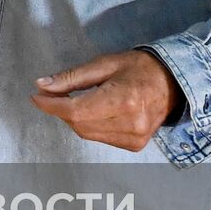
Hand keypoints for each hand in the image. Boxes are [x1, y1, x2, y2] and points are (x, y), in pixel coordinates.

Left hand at [30, 50, 182, 152]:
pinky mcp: (135, 145)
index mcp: (124, 99)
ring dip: (73, 119)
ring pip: (87, 134)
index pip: (76, 111)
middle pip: (79, 124)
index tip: (36, 97)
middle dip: (60, 111)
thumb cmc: (138, 67)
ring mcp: (135, 138)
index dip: (51, 106)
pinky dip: (88, 126)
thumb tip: (42, 86)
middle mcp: (131, 123)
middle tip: (51, 95)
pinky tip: (93, 111)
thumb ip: (72, 77)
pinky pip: (99, 138)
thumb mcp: (104, 63)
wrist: (174, 83)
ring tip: (72, 101)